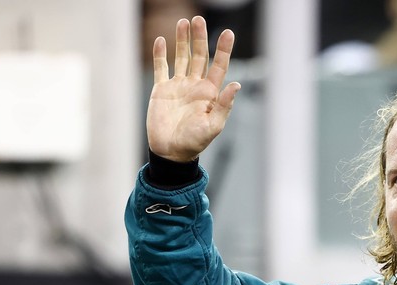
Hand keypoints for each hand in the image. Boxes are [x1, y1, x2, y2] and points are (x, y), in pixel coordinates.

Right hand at [146, 16, 239, 161]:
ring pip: (181, 57)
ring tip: (184, 22)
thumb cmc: (195, 142)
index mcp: (210, 93)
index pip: (219, 66)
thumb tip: (236, 84)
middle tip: (199, 19)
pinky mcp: (161, 90)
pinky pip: (161, 68)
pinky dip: (160, 54)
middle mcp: (195, 86)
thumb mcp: (213, 126)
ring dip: (182, 40)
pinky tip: (162, 41)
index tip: (229, 32)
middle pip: (199, 56)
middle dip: (200, 38)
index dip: (223, 49)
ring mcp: (178, 86)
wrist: (171, 153)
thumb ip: (224, 105)